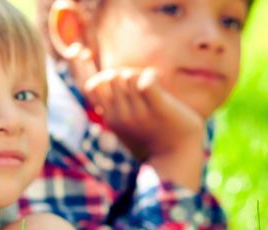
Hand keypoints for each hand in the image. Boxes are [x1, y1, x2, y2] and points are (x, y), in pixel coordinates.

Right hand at [82, 68, 205, 189]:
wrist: (177, 156)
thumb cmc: (153, 135)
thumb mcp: (126, 123)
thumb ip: (114, 105)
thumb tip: (104, 78)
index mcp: (109, 118)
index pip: (89, 87)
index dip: (98, 75)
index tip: (114, 77)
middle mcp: (119, 116)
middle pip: (111, 77)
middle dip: (124, 73)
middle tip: (140, 81)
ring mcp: (138, 113)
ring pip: (128, 76)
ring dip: (139, 74)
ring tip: (151, 82)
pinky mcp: (158, 109)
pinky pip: (146, 81)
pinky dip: (151, 75)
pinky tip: (159, 78)